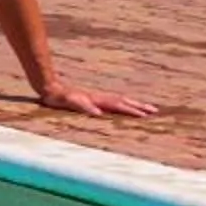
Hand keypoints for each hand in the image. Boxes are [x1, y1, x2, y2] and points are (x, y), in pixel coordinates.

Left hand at [37, 83, 158, 117]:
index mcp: (97, 100)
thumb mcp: (69, 103)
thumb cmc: (59, 98)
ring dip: (134, 104)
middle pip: (124, 101)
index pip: (118, 105)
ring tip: (147, 109)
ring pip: (120, 100)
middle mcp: (100, 98)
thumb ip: (82, 107)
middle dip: (139, 106)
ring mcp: (98, 98)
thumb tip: (98, 113)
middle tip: (155, 112)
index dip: (131, 110)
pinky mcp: (94, 100)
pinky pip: (114, 102)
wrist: (50, 88)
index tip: (145, 116)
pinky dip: (124, 104)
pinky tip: (127, 108)